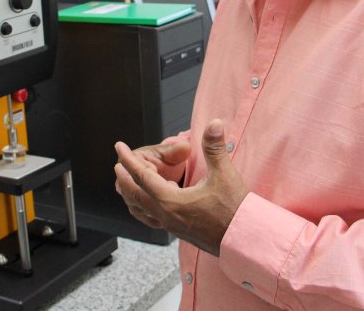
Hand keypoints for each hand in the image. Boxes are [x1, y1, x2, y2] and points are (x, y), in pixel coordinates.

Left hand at [114, 120, 248, 255]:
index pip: (142, 176)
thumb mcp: (223, 175)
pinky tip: (156, 200)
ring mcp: (172, 226)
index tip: (119, 148)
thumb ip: (214, 147)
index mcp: (170, 201)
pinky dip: (147, 206)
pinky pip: (154, 217)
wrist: (245, 240)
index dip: (129, 160)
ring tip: (130, 184)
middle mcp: (166, 216)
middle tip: (118, 165)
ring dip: (133, 193)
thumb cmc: (234, 210)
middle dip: (125, 177)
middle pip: (135, 194)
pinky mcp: (180, 231)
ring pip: (143, 209)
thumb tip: (214, 124)